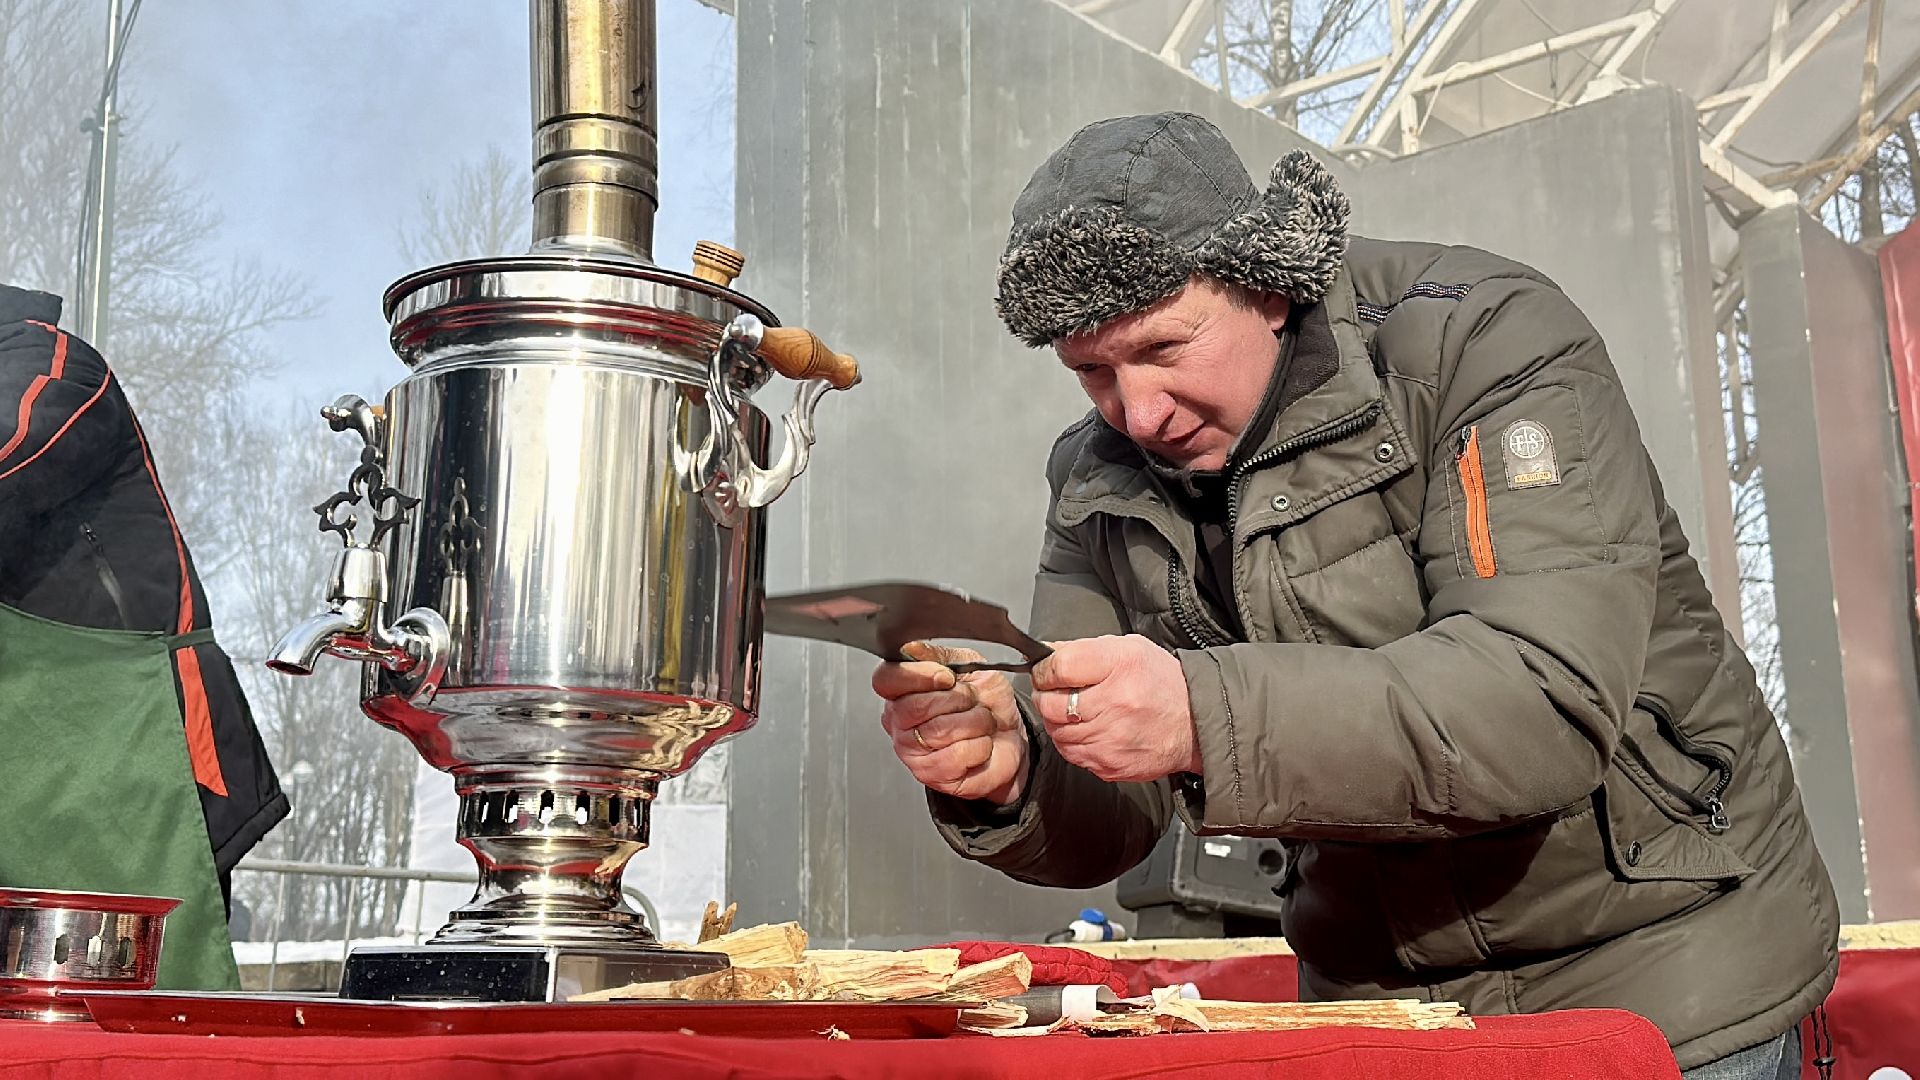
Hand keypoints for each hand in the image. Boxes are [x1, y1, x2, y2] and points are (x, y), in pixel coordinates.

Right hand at [872, 641, 1028, 805]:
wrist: (1009, 737)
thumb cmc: (986, 702)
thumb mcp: (968, 665)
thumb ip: (938, 656)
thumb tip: (912, 648)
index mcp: (902, 689)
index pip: (886, 679)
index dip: (917, 676)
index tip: (947, 677)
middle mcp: (899, 720)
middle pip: (914, 706)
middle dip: (957, 700)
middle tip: (972, 701)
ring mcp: (911, 749)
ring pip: (938, 730)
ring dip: (974, 722)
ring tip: (980, 722)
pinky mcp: (930, 773)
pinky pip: (955, 755)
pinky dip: (979, 746)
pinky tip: (980, 743)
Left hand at [1030, 634, 1199, 783]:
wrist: (1194, 723)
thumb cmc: (1161, 683)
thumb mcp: (1128, 649)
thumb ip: (1083, 649)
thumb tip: (1045, 654)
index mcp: (1121, 665)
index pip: (1059, 667)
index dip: (1044, 669)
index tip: (1045, 671)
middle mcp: (1116, 703)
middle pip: (1051, 704)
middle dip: (1046, 696)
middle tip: (1053, 692)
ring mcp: (1112, 738)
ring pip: (1057, 732)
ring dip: (1057, 721)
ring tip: (1074, 711)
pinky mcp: (1110, 764)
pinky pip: (1071, 754)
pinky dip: (1071, 742)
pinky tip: (1087, 730)